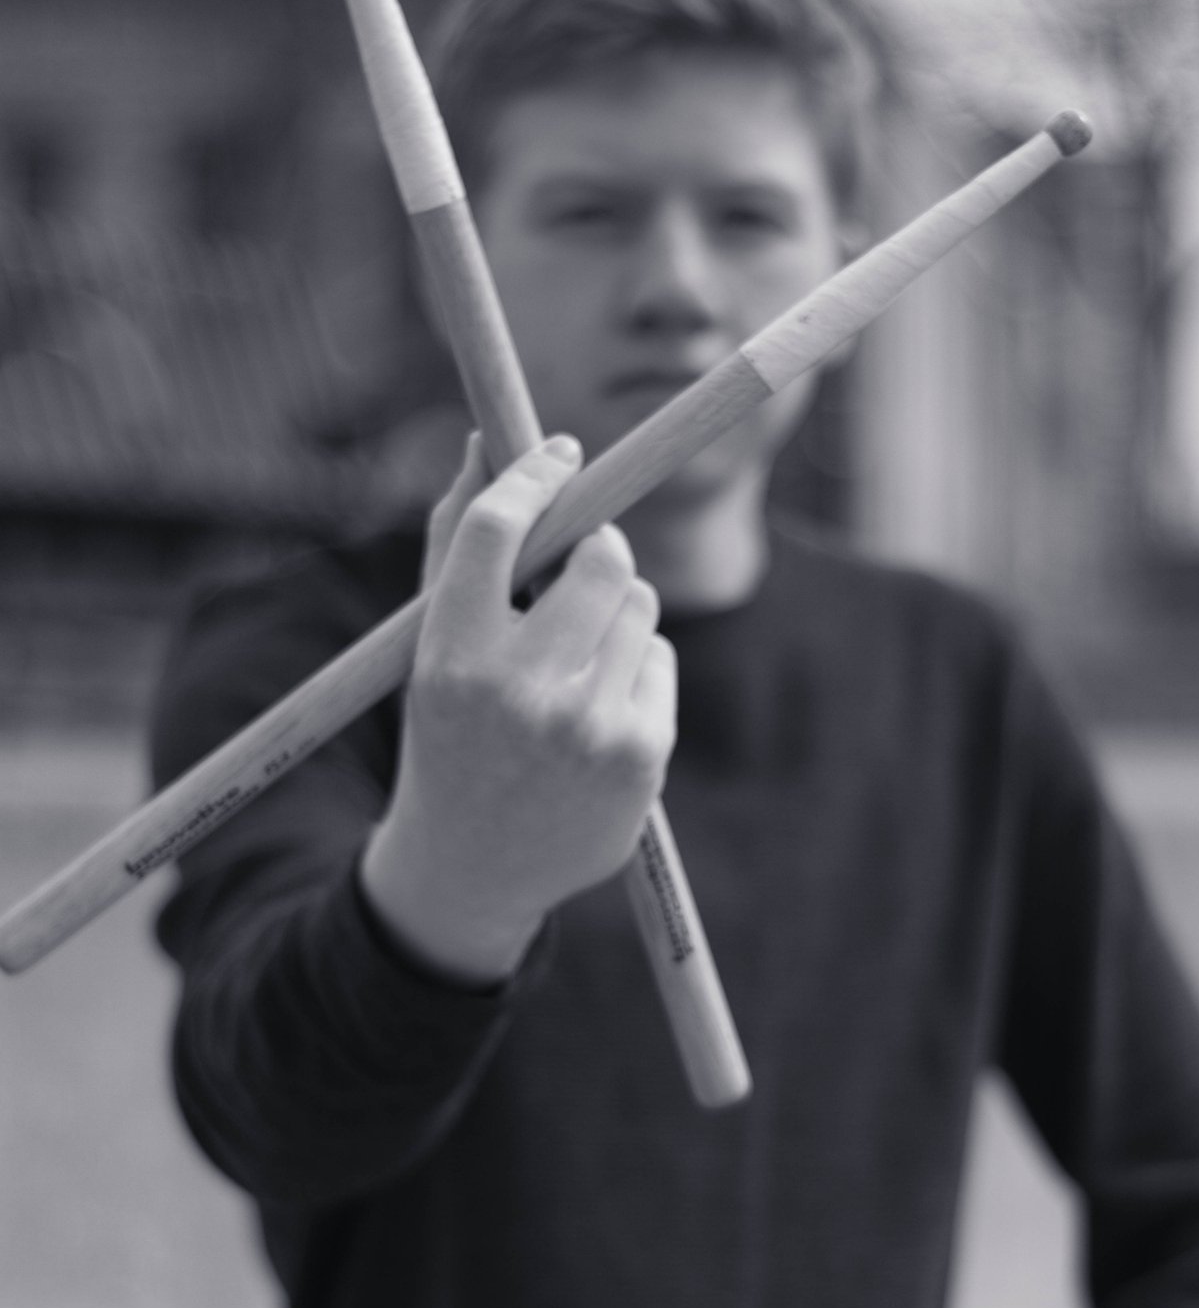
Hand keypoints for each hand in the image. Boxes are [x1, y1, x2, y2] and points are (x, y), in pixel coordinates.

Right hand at [359, 434, 675, 984]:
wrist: (471, 867)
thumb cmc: (451, 731)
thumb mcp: (431, 647)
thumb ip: (456, 542)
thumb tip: (485, 440)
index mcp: (451, 655)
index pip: (499, 529)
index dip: (538, 477)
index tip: (563, 455)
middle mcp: (518, 691)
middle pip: (602, 557)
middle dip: (600, 548)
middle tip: (583, 563)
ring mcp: (585, 726)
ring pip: (639, 605)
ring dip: (617, 614)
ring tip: (574, 664)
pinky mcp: (639, 754)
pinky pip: (659, 659)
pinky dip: (637, 670)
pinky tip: (597, 713)